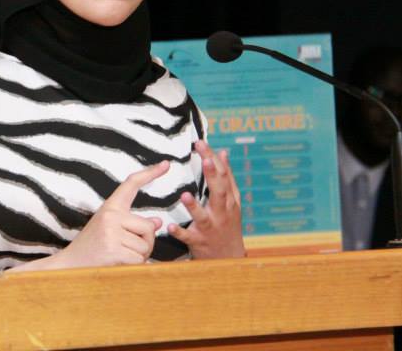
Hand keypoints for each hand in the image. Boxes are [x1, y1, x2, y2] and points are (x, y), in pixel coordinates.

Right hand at [20, 160, 166, 270]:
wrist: (68, 266)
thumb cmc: (91, 247)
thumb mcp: (110, 229)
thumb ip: (132, 224)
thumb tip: (158, 222)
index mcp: (110, 207)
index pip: (132, 184)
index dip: (150, 173)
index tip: (166, 164)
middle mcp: (110, 215)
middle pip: (148, 227)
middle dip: (145, 242)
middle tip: (126, 249)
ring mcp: (111, 233)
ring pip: (145, 246)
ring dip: (138, 257)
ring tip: (118, 257)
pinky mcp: (113, 251)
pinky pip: (139, 260)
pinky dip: (133, 267)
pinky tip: (117, 265)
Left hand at [168, 140, 245, 258]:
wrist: (229, 258)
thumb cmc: (227, 223)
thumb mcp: (231, 200)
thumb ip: (226, 177)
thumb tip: (222, 152)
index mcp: (229, 200)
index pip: (223, 176)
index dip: (212, 159)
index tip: (200, 143)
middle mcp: (222, 212)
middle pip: (219, 191)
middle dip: (212, 175)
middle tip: (204, 158)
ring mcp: (211, 228)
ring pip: (203, 217)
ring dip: (194, 207)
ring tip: (184, 195)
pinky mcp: (199, 242)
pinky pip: (189, 237)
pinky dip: (180, 232)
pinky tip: (170, 226)